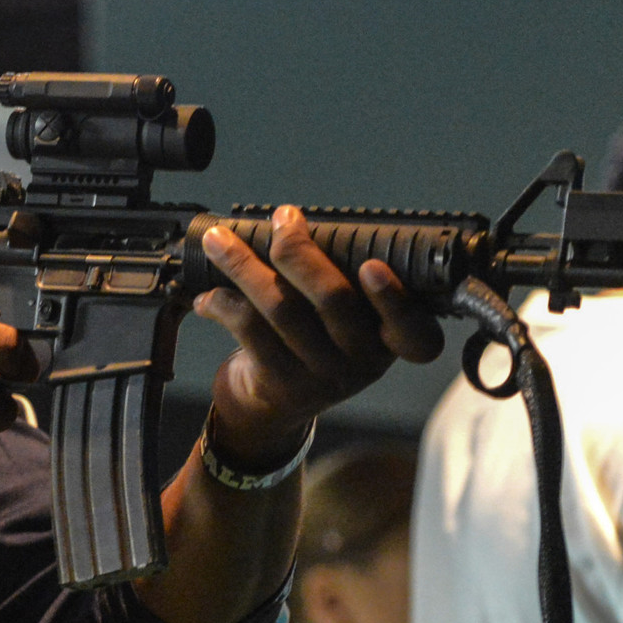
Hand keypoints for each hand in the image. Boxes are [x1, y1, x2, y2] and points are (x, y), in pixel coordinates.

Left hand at [192, 206, 444, 462]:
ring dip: (244, 265)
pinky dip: (223, 302)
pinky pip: (249, 330)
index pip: (414, 331)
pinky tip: (208, 292)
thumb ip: (337, 279)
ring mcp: (322, 376)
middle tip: (281, 219)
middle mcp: (363, 362)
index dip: (395, 299)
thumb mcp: (343, 318)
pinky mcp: (281, 383)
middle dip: (299, 251)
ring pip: (281, 309)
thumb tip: (292, 222)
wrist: (277, 403)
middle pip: (333, 299)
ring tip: (218, 240)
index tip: (372, 265)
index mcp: (391, 340)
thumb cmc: (314, 338)